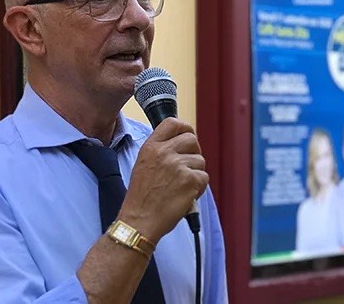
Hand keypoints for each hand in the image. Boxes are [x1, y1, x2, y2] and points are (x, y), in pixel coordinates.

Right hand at [118, 118, 207, 243]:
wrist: (140, 220)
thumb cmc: (141, 197)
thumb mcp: (142, 164)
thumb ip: (160, 151)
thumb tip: (180, 144)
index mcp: (151, 147)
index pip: (172, 123)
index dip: (184, 128)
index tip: (187, 135)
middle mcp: (164, 152)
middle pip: (192, 139)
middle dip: (194, 152)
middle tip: (188, 167)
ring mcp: (178, 165)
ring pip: (200, 161)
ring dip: (195, 174)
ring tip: (181, 187)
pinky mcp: (190, 180)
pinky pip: (204, 177)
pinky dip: (198, 188)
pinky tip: (186, 195)